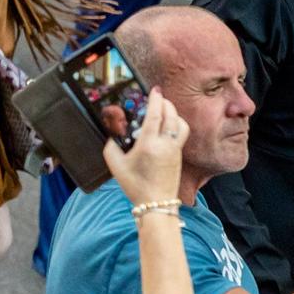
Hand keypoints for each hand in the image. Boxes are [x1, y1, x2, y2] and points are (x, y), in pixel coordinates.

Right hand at [103, 90, 186, 206]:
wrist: (156, 202)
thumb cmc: (135, 185)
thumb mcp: (116, 165)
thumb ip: (111, 146)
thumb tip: (112, 134)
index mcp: (149, 144)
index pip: (155, 115)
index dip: (155, 100)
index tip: (155, 90)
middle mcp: (166, 144)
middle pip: (171, 115)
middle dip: (165, 103)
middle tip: (157, 98)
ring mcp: (175, 149)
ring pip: (180, 123)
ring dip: (173, 112)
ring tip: (163, 110)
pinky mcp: (179, 154)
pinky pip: (182, 132)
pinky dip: (177, 123)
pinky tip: (168, 126)